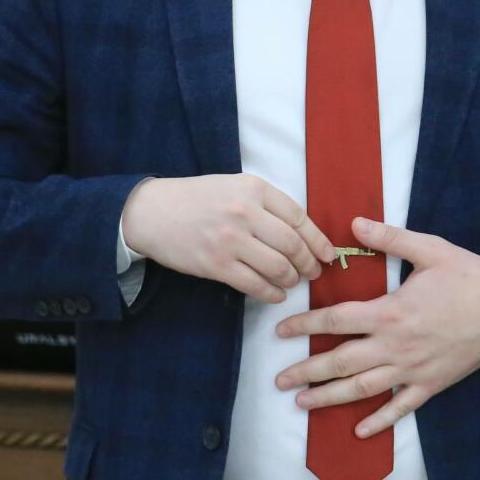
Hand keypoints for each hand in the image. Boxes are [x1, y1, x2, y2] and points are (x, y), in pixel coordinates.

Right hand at [121, 174, 336, 303]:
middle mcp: (245, 212)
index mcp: (253, 188)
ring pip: (278, 267)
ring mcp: (230, 240)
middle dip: (308, 264)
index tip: (328, 255)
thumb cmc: (195, 198)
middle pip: (292, 245)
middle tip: (312, 272)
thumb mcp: (233, 186)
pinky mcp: (216, 265)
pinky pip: (255, 285)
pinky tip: (276, 294)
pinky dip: (272, 293)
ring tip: (292, 282)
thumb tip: (301, 232)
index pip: (299, 217)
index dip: (318, 240)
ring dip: (291, 280)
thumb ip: (265, 204)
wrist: (151, 211)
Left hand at [274, 217, 479, 436]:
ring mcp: (412, 369)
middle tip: (279, 380)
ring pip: (362, 389)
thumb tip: (353, 223)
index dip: (305, 325)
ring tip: (302, 404)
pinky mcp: (431, 384)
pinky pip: (400, 407)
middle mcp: (395, 346)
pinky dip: (379, 421)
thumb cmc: (470, 277)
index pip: (336, 320)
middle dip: (307, 372)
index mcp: (390, 311)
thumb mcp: (430, 249)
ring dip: (329, 398)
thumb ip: (389, 238)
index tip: (281, 332)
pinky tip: (359, 431)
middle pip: (341, 362)